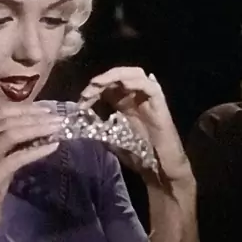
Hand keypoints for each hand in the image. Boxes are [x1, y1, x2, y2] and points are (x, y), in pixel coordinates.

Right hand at [0, 104, 62, 231]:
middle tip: (56, 117)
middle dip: (35, 117)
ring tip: (57, 128)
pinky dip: (39, 150)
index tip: (45, 109)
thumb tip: (36, 122)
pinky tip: (53, 146)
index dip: (24, 109)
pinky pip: (20, 156)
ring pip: (13, 134)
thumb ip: (3, 139)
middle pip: (7, 121)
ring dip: (39, 129)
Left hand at [79, 67, 188, 182]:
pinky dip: (135, 82)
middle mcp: (136, 96)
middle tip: (87, 92)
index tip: (81, 100)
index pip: (108, 85)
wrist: (160, 168)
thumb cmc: (137, 155)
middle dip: (101, 79)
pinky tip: (122, 85)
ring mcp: (149, 97)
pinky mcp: (160, 102)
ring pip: (134, 73)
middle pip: (119, 74)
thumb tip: (81, 118)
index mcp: (124, 102)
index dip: (93, 89)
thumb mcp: (112, 137)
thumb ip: (100, 125)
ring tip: (98, 84)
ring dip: (114, 76)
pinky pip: (149, 86)